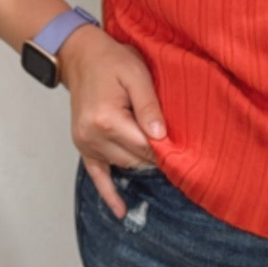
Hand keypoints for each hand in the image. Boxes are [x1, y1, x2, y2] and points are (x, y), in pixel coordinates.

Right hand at [57, 24, 166, 217]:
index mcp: (107, 119)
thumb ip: (149, 105)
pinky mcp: (82, 145)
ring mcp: (85, 143)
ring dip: (140, 161)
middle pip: (136, 158)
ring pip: (123, 164)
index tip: (187, 149)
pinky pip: (96, 175)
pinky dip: (108, 193)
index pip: (146, 146)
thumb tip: (161, 136)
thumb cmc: (110, 60)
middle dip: (156, 155)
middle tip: (179, 150)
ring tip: (162, 159)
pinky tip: (120, 210)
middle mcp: (93, 136)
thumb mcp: (136, 74)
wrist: (80, 55)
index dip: (167, 148)